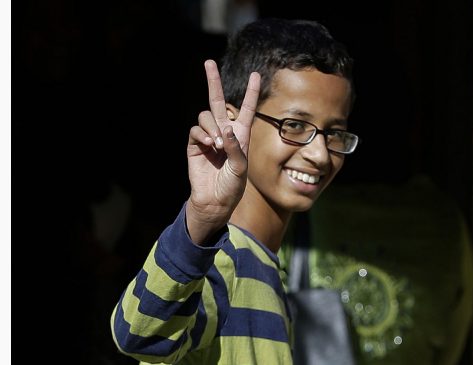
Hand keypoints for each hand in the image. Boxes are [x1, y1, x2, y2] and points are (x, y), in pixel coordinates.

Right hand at [186, 60, 259, 243]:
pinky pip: (195, 129)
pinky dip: (202, 135)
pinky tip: (208, 146)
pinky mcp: (194, 145)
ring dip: (212, 127)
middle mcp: (224, 132)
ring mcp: (208, 137)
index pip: (246, 109)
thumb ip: (234, 147)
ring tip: (216, 145)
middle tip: (208, 62)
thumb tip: (224, 128)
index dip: (250, 92)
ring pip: (206, 116)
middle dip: (213, 81)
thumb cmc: (232, 186)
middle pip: (217, 101)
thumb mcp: (241, 167)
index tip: (255, 75)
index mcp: (241, 135)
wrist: (214, 201)